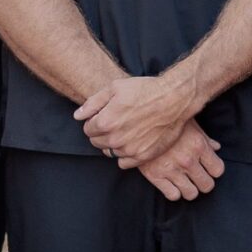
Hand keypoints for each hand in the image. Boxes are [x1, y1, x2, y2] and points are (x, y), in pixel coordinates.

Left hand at [78, 75, 197, 163]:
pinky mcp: (143, 156)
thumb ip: (93, 103)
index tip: (105, 116)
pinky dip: (124, 155)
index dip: (95, 122)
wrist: (174, 99)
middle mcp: (115, 139)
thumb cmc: (145, 90)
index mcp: (106, 122)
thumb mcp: (115, 87)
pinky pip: (123, 163)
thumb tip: (77, 116)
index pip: (88, 129)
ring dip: (113, 144)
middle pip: (97, 142)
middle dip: (102, 133)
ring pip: (110, 153)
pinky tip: (132, 142)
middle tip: (116, 122)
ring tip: (125, 131)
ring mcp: (130, 150)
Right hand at [130, 121, 224, 200]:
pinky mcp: (155, 176)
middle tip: (198, 177)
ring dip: (190, 189)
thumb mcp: (189, 123)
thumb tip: (216, 148)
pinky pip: (173, 195)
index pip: (218, 170)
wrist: (137, 120)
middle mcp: (187, 160)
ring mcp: (171, 169)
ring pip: (191, 194)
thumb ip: (205, 138)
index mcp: (198, 145)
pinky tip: (172, 183)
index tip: (209, 168)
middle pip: (207, 185)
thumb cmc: (167, 119)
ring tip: (185, 182)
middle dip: (204, 182)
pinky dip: (174, 192)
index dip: (214, 170)